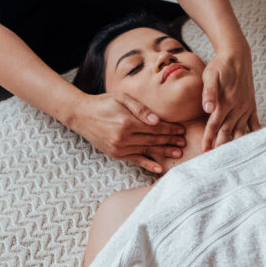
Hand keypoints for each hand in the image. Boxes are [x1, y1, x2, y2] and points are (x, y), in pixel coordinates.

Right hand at [68, 93, 185, 172]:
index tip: (182, 130)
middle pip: (153, 140)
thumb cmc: (104, 103)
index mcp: (127, 122)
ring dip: (163, 152)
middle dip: (170, 141)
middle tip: (184, 142)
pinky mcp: (115, 154)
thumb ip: (140, 109)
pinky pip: (135, 160)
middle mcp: (123, 138)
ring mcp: (119, 148)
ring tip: (178, 153)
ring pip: (147, 151)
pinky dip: (147, 165)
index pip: (155, 128)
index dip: (170, 130)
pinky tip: (159, 168)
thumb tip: (157, 121)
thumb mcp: (122, 98)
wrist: (82, 115)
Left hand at [201, 45, 259, 151]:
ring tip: (233, 157)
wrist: (237, 55)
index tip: (204, 151)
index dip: (209, 138)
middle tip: (215, 161)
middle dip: (220, 146)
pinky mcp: (251, 105)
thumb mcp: (210, 75)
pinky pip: (254, 123)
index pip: (215, 125)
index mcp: (226, 102)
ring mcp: (246, 107)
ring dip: (236, 144)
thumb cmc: (220, 65)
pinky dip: (254, 133)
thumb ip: (209, 92)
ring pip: (241, 130)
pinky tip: (253, 144)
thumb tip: (207, 108)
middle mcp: (238, 107)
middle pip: (228, 131)